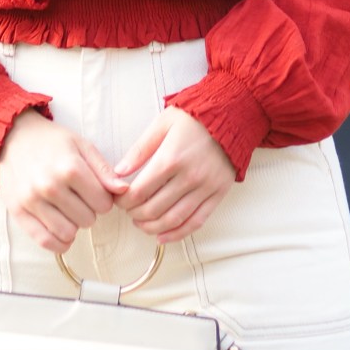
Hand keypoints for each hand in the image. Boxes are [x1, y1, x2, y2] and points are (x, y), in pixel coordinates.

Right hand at [0, 110, 128, 253]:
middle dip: (89, 211)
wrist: (14, 137)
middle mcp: (50, 186)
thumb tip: (123, 191)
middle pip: (87, 219)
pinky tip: (62, 230)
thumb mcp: (82, 145)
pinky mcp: (19, 212)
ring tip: (70, 211)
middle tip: (80, 199)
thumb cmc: (51, 141)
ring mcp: (32, 200)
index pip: (103, 203)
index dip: (105, 199)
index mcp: (70, 167)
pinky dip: (58, 242)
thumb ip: (104, 170)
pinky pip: (45, 241)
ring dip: (74, 225)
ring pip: (68, 233)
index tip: (97, 192)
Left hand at [113, 108, 234, 242]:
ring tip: (141, 224)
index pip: (140, 191)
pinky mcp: (218, 193)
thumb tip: (118, 172)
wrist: (231, 114)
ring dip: (153, 227)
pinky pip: (197, 221)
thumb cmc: (194, 117)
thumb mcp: (162, 123)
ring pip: (174, 219)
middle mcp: (189, 176)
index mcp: (171, 158)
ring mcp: (206, 187)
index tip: (118, 201)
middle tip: (128, 211)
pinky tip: (163, 235)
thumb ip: (140, 149)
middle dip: (135, 214)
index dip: (124, 201)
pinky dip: (178, 233)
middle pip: (154, 209)